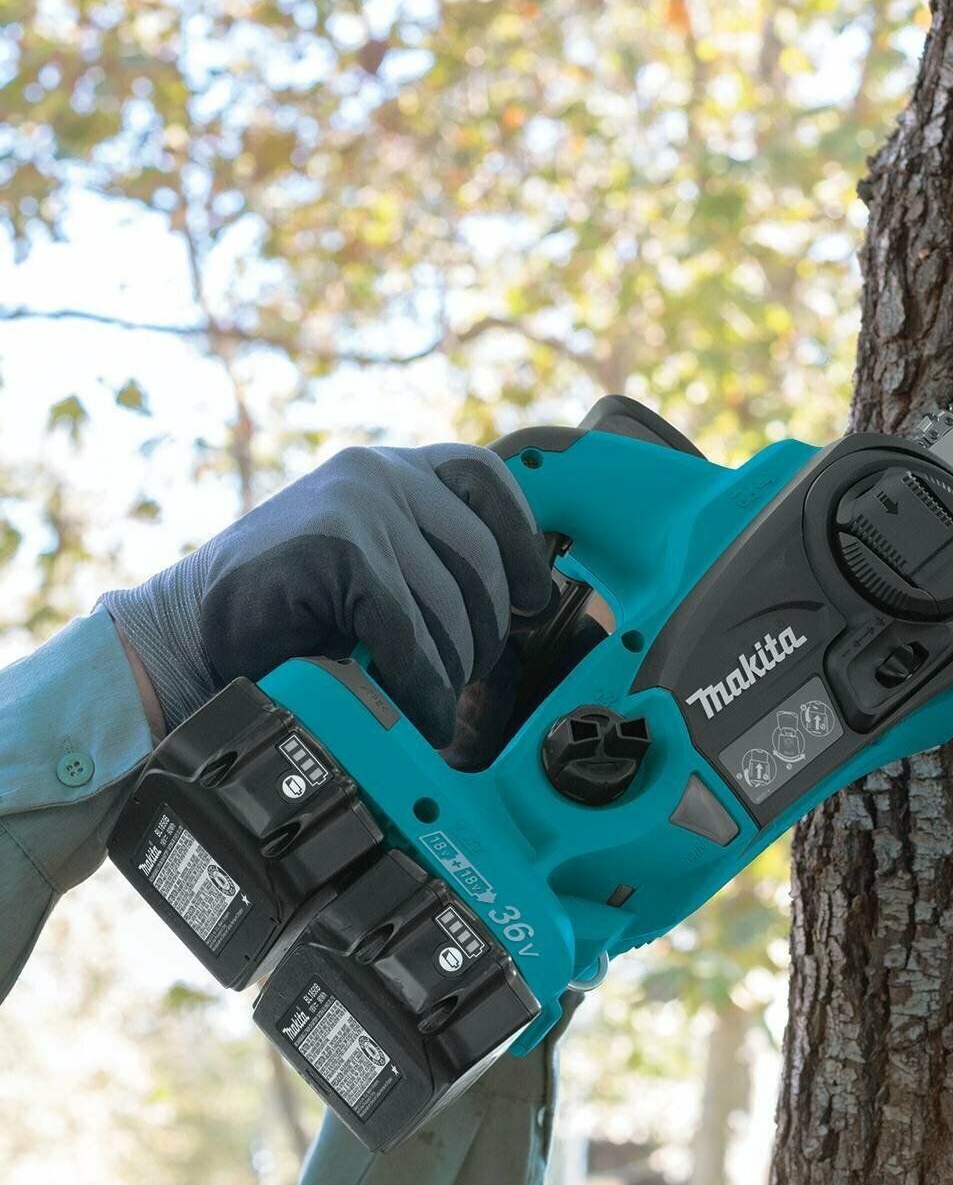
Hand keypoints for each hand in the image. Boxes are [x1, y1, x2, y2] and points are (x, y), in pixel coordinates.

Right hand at [100, 444, 551, 747]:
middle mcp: (378, 472)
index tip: (531, 600)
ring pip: (447, 603)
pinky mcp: (336, 547)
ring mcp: (356, 504)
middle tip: (466, 680)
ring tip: (434, 704)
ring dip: (450, 671)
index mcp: (395, 469)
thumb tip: (525, 605)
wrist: (189, 639)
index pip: (488, 480)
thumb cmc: (292, 616)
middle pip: (480, 557)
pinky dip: (421, 685)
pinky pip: (409, 630)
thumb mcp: (375, 567)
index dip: (523, 544)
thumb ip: (431, 562)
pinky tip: (420, 715)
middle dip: (484, 631)